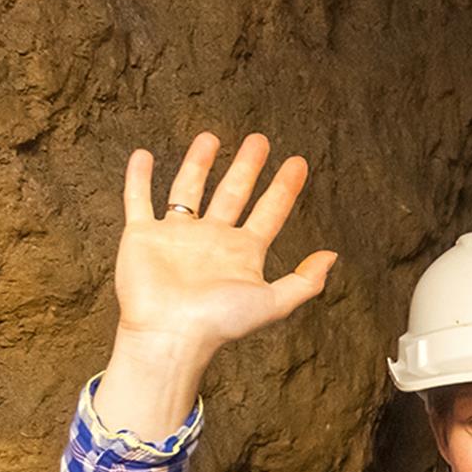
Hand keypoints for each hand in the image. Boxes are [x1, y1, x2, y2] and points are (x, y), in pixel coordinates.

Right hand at [112, 131, 335, 356]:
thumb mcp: (273, 303)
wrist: (170, 334)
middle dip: (247, 167)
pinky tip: (142, 156)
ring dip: (198, 163)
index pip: (269, 211)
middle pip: (232, 193)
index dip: (285, 188)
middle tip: (259, 140)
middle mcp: (211, 240)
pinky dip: (138, 178)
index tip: (298, 163)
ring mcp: (176, 236)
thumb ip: (305, 281)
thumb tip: (332, 256)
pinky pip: (139, 200)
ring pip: (188, 190)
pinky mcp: (142, 236)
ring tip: (211, 137)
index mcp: (242, 253)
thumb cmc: (219, 323)